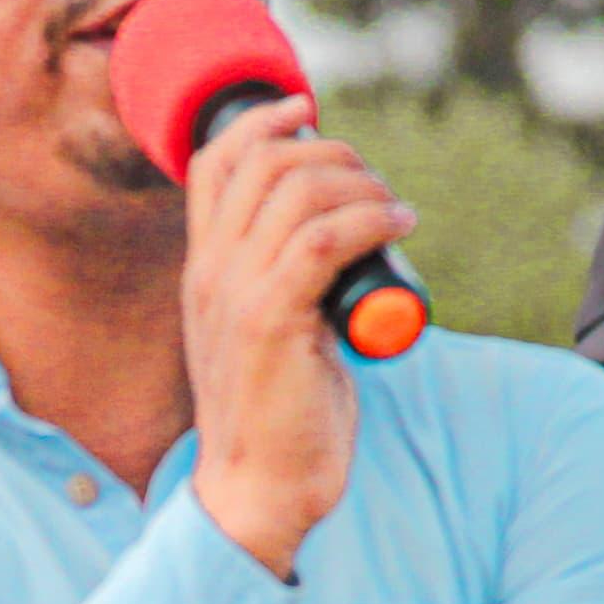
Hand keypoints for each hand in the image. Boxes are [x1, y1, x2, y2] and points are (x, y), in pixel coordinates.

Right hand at [179, 94, 407, 579]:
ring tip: (394, 212)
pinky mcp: (272, 320)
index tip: (307, 113)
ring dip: (361, 185)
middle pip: (264, 164)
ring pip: (298, 192)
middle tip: (375, 187)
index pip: (214, 165)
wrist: (258, 490)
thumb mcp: (267, 338)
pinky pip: (325, 237)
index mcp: (204, 272)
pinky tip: (398, 225)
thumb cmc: (279, 421)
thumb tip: (337, 253)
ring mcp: (236, 294)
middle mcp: (211, 272)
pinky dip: (370, 218)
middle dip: (331, 155)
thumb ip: (282, 291)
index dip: (263, 124)